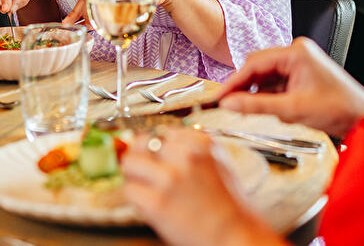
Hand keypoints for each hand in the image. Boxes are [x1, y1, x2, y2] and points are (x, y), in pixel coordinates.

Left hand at [61, 0, 172, 28]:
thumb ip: (101, 2)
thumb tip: (84, 22)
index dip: (76, 9)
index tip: (68, 22)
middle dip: (88, 15)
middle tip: (89, 26)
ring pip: (104, 3)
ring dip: (101, 18)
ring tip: (101, 27)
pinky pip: (119, 7)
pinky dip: (117, 19)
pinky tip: (116, 25)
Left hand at [122, 129, 283, 245]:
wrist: (233, 234)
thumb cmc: (226, 202)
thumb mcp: (216, 160)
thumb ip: (190, 146)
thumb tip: (160, 141)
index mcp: (200, 141)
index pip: (161, 129)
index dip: (155, 144)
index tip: (154, 153)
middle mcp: (185, 156)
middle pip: (143, 141)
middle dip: (141, 155)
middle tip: (144, 167)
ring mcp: (170, 178)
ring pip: (130, 163)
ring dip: (134, 175)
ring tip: (145, 186)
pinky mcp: (158, 202)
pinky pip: (129, 190)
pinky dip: (135, 197)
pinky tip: (149, 203)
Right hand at [217, 37, 363, 137]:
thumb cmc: (338, 108)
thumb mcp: (292, 109)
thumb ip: (256, 105)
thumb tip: (230, 104)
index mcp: (296, 52)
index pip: (255, 62)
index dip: (235, 80)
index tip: (220, 95)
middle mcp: (297, 52)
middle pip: (259, 67)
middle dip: (245, 87)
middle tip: (228, 104)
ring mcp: (300, 62)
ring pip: (267, 76)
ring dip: (259, 93)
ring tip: (251, 110)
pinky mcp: (302, 73)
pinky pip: (277, 82)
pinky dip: (270, 95)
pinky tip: (269, 108)